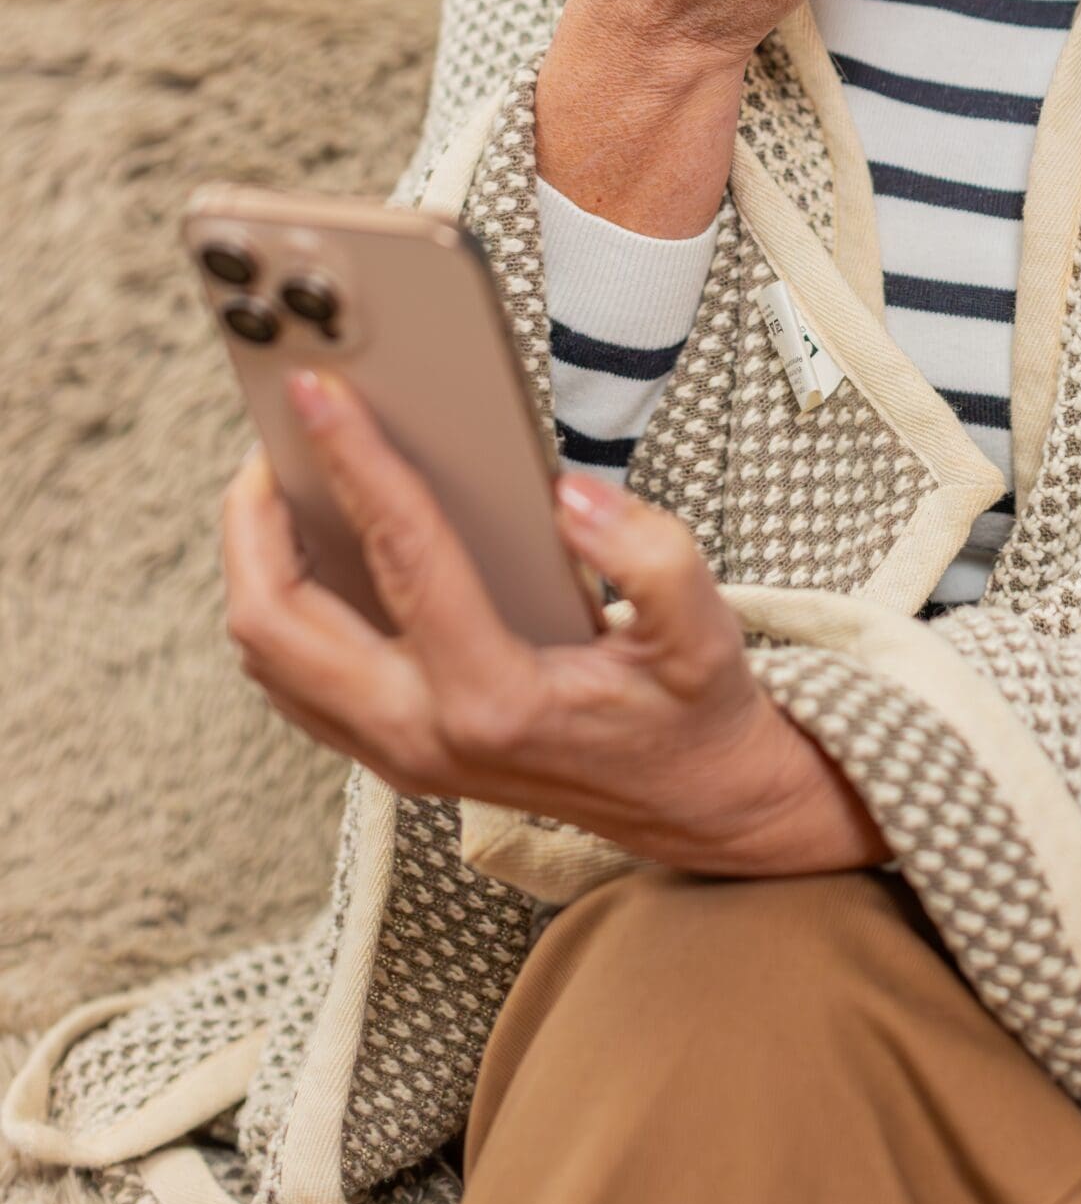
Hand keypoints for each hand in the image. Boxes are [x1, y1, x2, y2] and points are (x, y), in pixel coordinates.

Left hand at [220, 366, 887, 875]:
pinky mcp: (392, 756)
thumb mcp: (704, 630)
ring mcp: (397, 756)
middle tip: (275, 440)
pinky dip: (278, 608)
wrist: (697, 811)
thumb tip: (568, 496)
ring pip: (269, 659)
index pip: (403, 557)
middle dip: (251, 520)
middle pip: (278, 624)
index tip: (322, 392)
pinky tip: (307, 549)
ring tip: (282, 480)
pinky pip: (293, 682)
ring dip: (253, 564)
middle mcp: (424, 736)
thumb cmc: (693, 713)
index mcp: (497, 699)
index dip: (356, 462)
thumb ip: (649, 555)